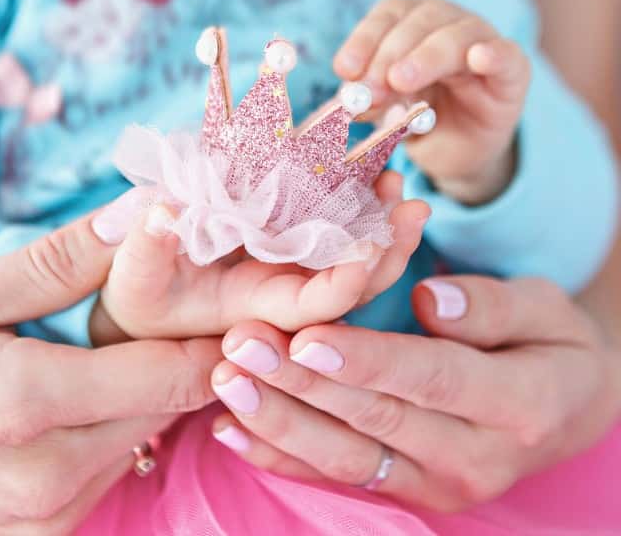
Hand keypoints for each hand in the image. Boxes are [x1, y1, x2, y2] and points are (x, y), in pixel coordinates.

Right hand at [0, 212, 221, 534]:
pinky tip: (74, 398)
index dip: (215, 333)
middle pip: (171, 408)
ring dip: (146, 392)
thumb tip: (139, 221)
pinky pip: (107, 473)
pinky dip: (112, 430)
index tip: (228, 299)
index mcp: (26, 404)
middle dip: (186, 354)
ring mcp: (44, 519)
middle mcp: (47, 477)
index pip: (176, 373)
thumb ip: (52, 265)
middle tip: (171, 307)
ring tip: (109, 349)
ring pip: (145, 439)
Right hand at [91, 172, 428, 340]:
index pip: (316, 307)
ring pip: (350, 256)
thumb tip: (163, 212)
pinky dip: (351, 204)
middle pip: (354, 284)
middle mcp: (285, 293)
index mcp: (257, 310)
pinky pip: (329, 230)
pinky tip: (370, 172)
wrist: (147, 301)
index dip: (348, 282)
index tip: (371, 245)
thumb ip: (146, 248)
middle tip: (413, 207)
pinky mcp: (284, 245)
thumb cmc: (140, 297)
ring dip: (379, 222)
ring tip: (397, 181)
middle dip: (387, 251)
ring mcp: (289, 268)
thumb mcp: (134, 276)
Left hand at [209, 276, 620, 511]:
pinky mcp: (408, 491)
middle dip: (300, 381)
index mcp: (518, 405)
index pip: (428, 379)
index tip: (306, 336)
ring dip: (279, 419)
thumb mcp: (545, 310)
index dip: (365, 360)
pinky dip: (281, 457)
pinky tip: (233, 429)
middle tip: (241, 344)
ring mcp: (437, 483)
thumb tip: (430, 301)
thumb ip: (492, 306)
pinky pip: (337, 477)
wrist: (567, 410)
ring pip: (345, 456)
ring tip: (226, 379)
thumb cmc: (552, 345)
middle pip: (374, 418)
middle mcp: (475, 457)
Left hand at [334, 0, 530, 204]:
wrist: (459, 149)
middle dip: (387, 57)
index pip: (386, 17)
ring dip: (424, 58)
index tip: (343, 70)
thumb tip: (342, 103)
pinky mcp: (512, 73)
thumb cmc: (418, 118)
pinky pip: (506, 56)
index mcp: (410, 24)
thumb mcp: (385, 110)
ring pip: (455, 37)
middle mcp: (446, 23)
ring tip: (400, 81)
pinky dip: (493, 54)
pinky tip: (479, 58)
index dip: (363, 40)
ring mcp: (482, 43)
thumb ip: (369, 102)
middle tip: (370, 89)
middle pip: (416, 24)